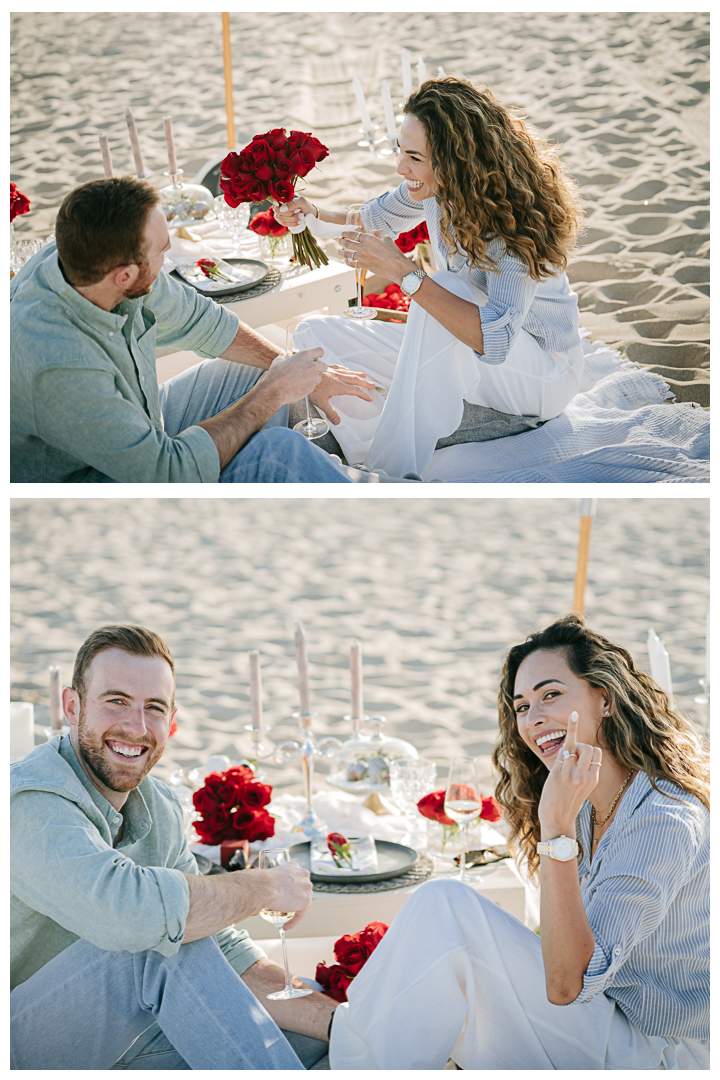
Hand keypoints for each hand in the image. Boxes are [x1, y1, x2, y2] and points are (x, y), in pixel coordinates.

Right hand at [259, 861, 312, 930]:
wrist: (265, 886)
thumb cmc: (262, 882)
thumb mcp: (269, 878)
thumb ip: (271, 886)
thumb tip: (263, 898)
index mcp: (293, 867)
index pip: (296, 880)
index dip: (291, 890)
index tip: (285, 898)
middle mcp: (302, 875)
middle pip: (302, 890)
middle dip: (295, 900)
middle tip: (285, 909)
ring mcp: (306, 888)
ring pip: (303, 902)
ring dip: (295, 911)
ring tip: (285, 920)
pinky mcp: (305, 901)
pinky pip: (300, 914)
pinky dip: (293, 921)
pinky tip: (285, 926)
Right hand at [262, 348, 325, 404]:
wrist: (275, 390)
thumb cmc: (276, 375)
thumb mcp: (278, 361)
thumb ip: (283, 357)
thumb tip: (283, 355)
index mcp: (304, 356)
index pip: (319, 350)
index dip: (320, 353)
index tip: (319, 356)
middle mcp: (311, 365)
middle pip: (324, 364)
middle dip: (321, 367)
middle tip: (314, 370)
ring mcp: (313, 377)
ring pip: (319, 377)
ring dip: (314, 378)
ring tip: (304, 380)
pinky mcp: (312, 387)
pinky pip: (313, 386)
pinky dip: (309, 386)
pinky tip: (300, 387)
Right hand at [274, 197, 311, 228]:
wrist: (310, 214)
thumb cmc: (305, 205)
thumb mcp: (302, 202)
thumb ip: (292, 203)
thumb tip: (282, 209)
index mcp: (282, 198)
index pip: (273, 200)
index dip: (275, 203)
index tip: (280, 204)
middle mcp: (279, 206)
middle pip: (278, 211)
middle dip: (290, 213)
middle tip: (300, 211)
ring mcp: (279, 214)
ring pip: (281, 219)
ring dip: (293, 219)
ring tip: (302, 216)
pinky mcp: (283, 222)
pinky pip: (285, 224)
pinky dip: (293, 224)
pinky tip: (300, 221)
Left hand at [309, 365, 375, 424]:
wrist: (303, 373)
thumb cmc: (311, 388)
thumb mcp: (321, 403)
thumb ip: (330, 412)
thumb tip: (337, 422)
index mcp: (339, 386)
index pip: (355, 391)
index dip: (363, 395)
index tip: (369, 398)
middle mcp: (338, 378)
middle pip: (355, 380)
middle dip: (365, 384)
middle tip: (372, 385)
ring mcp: (333, 371)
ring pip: (348, 373)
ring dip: (357, 374)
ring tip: (364, 375)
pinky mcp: (326, 368)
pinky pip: (339, 368)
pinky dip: (345, 369)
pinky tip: (346, 369)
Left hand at [339, 229, 414, 283]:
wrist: (397, 267)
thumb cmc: (393, 252)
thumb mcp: (387, 238)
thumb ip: (378, 232)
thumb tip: (372, 231)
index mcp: (369, 239)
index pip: (353, 234)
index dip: (346, 233)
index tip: (343, 233)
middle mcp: (364, 248)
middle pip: (348, 243)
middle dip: (341, 241)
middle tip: (339, 240)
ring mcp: (363, 258)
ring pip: (347, 254)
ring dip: (342, 252)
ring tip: (339, 250)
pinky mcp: (364, 266)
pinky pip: (352, 264)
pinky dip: (347, 262)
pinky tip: (346, 260)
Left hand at [538, 711, 601, 836]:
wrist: (556, 820)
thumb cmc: (566, 804)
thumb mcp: (583, 790)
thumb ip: (584, 773)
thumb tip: (578, 755)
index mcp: (594, 779)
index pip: (597, 755)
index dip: (587, 753)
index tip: (577, 761)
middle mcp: (586, 776)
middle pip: (589, 748)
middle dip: (580, 748)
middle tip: (569, 760)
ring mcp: (573, 774)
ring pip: (578, 746)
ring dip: (570, 748)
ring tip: (564, 761)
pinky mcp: (560, 772)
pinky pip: (567, 747)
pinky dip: (571, 729)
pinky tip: (574, 716)